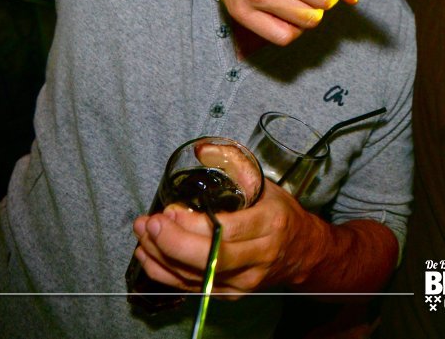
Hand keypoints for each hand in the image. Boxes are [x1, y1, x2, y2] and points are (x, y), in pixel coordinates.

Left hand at [132, 182, 327, 295]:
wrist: (303, 253)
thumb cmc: (281, 214)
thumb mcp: (266, 186)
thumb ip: (235, 170)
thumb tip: (200, 150)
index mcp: (270, 226)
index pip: (226, 232)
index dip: (192, 225)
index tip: (168, 211)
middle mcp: (258, 258)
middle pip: (209, 260)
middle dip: (171, 244)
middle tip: (148, 223)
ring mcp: (243, 282)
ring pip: (194, 277)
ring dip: (160, 257)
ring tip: (141, 233)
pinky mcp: (229, 295)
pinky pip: (190, 288)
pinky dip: (163, 273)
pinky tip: (147, 254)